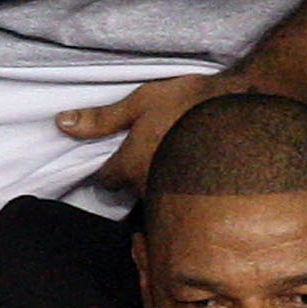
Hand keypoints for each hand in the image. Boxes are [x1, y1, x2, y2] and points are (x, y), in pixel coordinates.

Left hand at [61, 72, 240, 196]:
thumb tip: (61, 124)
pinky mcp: (197, 205)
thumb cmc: (191, 102)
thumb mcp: (143, 101)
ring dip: (159, 186)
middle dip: (137, 179)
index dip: (112, 168)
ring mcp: (173, 199)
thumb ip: (102, 119)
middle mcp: (147, 189)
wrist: (245, 111)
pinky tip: (193, 179)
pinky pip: (179, 206)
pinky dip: (181, 196)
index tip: (123, 158)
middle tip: (154, 156)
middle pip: (131, 192)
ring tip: (174, 165)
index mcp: (129, 166)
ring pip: (154, 199)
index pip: (106, 179)